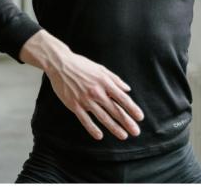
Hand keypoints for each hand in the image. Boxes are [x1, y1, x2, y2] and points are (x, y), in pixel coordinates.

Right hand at [19, 30, 143, 139]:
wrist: (60, 64)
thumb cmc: (82, 65)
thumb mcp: (101, 69)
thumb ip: (115, 80)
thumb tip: (127, 89)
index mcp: (105, 82)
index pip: (122, 98)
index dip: (132, 108)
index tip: (140, 117)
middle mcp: (97, 92)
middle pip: (115, 110)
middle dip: (127, 122)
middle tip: (136, 132)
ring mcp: (85, 99)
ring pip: (102, 117)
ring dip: (114, 128)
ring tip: (123, 136)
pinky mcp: (74, 105)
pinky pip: (85, 120)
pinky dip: (92, 129)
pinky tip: (99, 136)